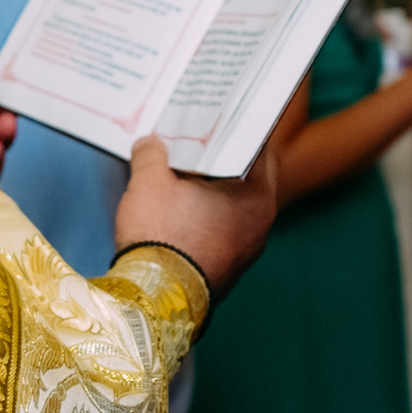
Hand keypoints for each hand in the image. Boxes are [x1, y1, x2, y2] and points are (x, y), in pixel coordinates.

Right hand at [113, 135, 278, 301]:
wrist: (154, 303)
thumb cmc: (162, 237)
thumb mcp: (149, 182)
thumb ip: (152, 153)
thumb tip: (150, 143)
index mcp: (257, 195)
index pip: (257, 144)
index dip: (235, 123)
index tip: (218, 109)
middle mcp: (262, 223)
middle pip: (245, 175)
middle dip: (219, 156)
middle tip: (195, 137)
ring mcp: (247, 249)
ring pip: (234, 204)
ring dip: (211, 187)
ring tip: (181, 170)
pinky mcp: (229, 268)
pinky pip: (223, 228)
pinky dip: (206, 213)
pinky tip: (179, 207)